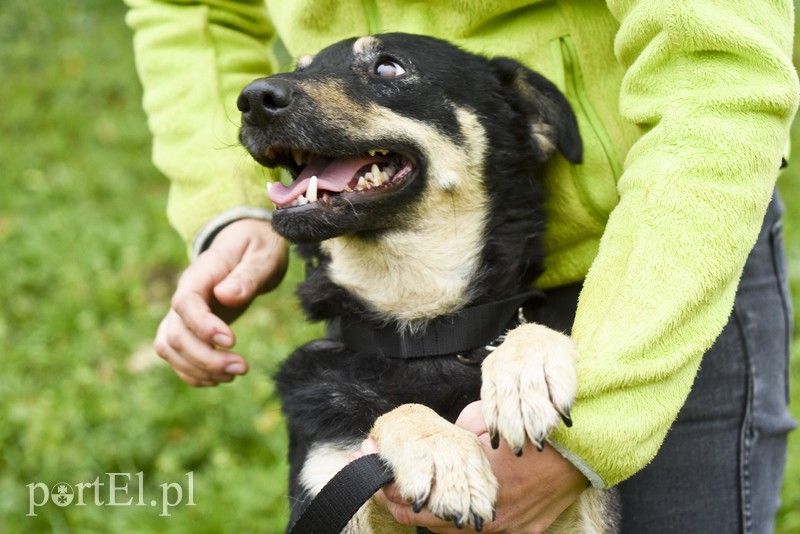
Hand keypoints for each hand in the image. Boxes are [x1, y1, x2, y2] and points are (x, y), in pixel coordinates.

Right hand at [154, 218, 287, 385]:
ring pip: (170, 348)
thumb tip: (227, 296)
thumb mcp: (262, 254)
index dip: (202, 326)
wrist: (248, 245)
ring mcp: (183, 314)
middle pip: (175, 334)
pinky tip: (220, 378)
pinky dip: (193, 373)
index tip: (232, 341)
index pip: (185, 303)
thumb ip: (247, 275)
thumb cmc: (257, 247)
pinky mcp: (189, 329)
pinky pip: (176, 356)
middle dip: (205, 358)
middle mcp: (185, 295)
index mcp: (200, 274)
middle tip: (242, 367)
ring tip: (235, 373)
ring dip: (198, 369)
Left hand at [368, 401, 586, 532]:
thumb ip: (453, 439)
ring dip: (434, 512)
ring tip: (410, 493)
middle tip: (380, 482)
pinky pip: (487, 529)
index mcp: (469, 493)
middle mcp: (485, 520)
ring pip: (455, 531)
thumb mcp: (479, 422)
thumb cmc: (527, 426)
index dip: (386, 487)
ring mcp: (507, 529)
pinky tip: (455, 503)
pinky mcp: (527, 531)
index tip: (367, 466)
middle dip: (401, 501)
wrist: (580, 444)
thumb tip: (433, 443)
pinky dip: (469, 518)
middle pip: (428, 523)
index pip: (413, 503)